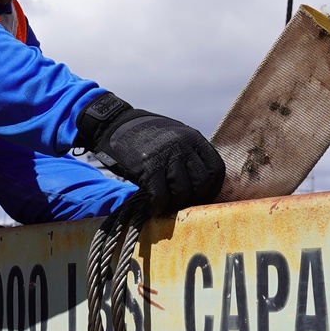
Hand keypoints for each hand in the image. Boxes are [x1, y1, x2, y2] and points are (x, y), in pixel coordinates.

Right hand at [76, 92, 224, 214]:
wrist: (113, 123)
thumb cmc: (143, 135)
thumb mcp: (174, 135)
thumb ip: (189, 153)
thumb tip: (200, 181)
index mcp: (193, 138)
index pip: (215, 170)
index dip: (211, 189)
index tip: (201, 197)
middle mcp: (182, 146)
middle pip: (201, 183)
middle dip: (193, 199)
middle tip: (181, 205)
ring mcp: (165, 156)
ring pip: (182, 192)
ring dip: (174, 204)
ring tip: (164, 206)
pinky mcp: (146, 168)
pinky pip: (160, 196)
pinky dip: (157, 206)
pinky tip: (151, 207)